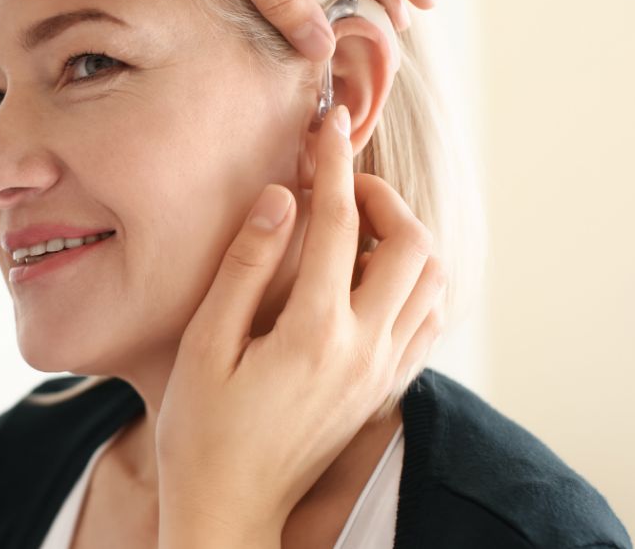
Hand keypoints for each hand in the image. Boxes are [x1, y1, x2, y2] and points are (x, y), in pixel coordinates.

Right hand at [154, 104, 446, 547]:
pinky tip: (370, 276)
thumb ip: (245, 268)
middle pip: (413, 246)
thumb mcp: (203, 345)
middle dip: (382, 198)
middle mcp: (363, 350)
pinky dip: (414, 281)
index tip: (325, 124)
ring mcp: (381, 374)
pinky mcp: (382, 390)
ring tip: (355, 228)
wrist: (230, 510)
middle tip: (338, 185)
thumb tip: (279, 199)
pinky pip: (427, 321)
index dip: (333, 163)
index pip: (340, 223)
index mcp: (314, 333)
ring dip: (404, 238)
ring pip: (433, 282)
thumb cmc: (201, 430)